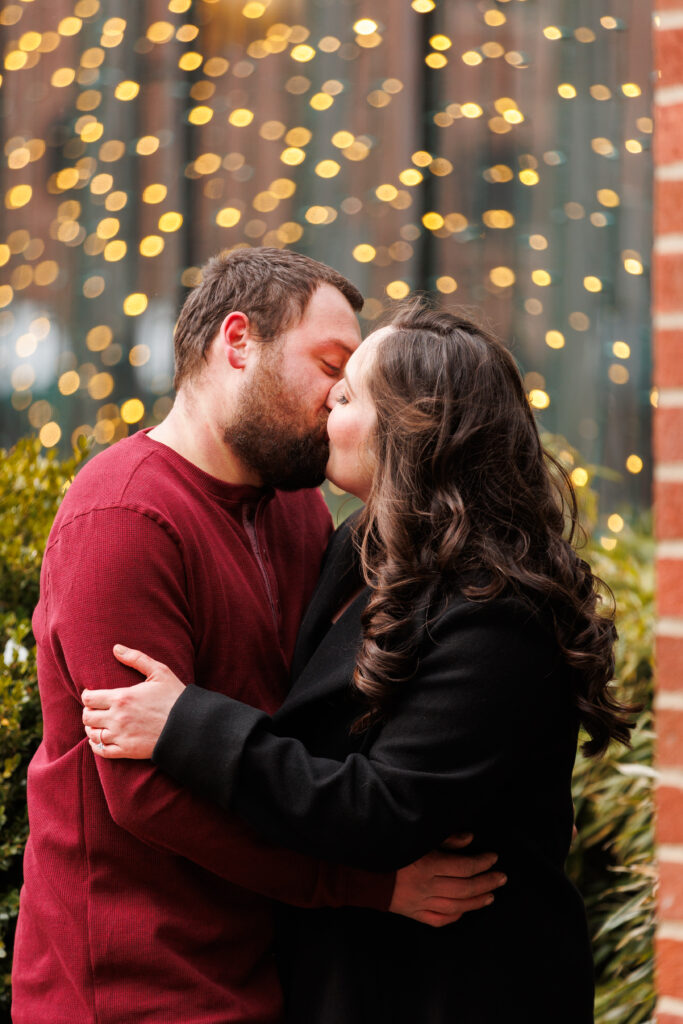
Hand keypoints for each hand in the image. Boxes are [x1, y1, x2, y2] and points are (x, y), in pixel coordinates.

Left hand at [82, 645, 184, 758]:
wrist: (189, 726)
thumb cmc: (175, 697)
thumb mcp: (159, 672)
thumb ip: (136, 658)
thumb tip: (116, 648)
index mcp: (122, 697)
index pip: (89, 698)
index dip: (87, 695)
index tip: (91, 694)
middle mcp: (117, 718)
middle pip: (87, 716)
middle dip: (88, 711)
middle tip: (94, 709)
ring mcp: (121, 736)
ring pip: (92, 734)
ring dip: (91, 728)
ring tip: (97, 723)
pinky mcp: (126, 750)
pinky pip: (101, 750)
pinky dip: (96, 745)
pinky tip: (99, 740)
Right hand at [389, 834, 505, 927]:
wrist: (361, 872)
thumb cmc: (390, 849)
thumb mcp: (417, 838)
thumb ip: (445, 839)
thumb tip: (470, 839)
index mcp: (428, 865)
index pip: (463, 867)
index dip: (482, 863)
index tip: (493, 858)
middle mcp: (427, 887)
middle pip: (465, 888)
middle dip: (487, 882)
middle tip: (501, 878)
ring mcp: (421, 903)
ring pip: (457, 906)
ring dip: (477, 901)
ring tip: (491, 895)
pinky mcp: (414, 913)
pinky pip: (440, 919)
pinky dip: (455, 915)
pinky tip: (465, 910)